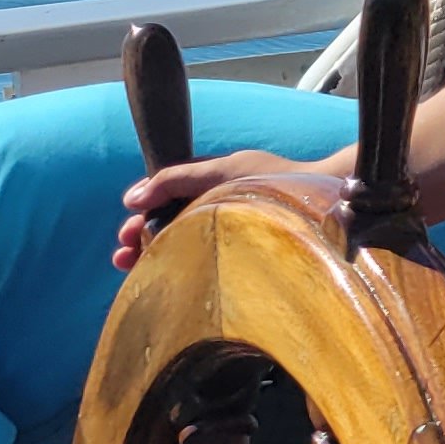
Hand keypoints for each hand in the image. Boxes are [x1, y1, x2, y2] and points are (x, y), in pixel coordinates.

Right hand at [117, 149, 339, 270]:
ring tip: (129, 264)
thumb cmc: (276, 182)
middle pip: (165, 222)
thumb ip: (177, 179)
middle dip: (139, 235)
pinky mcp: (237, 253)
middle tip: (122, 252)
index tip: (128, 223)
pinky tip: (159, 273)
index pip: (164, 196)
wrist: (322, 200)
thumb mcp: (223, 170)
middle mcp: (214, 207)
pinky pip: (197, 257)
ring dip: (149, 252)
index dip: (142, 210)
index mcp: (210, 184)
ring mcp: (225, 230)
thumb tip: (132, 199)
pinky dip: (173, 262)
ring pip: (177, 241)